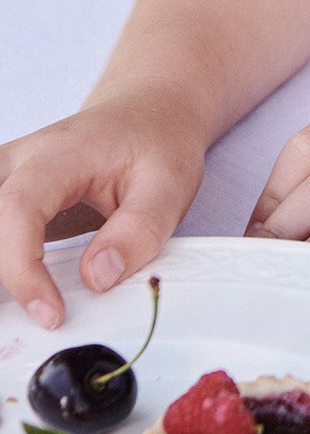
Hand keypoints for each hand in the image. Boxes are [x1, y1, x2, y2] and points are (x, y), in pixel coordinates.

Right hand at [0, 86, 206, 327]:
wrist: (150, 113)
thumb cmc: (157, 141)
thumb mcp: (169, 184)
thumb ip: (138, 231)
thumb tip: (96, 278)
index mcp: (60, 154)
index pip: (19, 209)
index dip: (23, 268)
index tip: (50, 312)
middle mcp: (21, 161)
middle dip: (0, 269)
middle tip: (20, 319)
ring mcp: (8, 176)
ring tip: (19, 307)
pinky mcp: (7, 195)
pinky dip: (3, 259)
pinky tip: (14, 292)